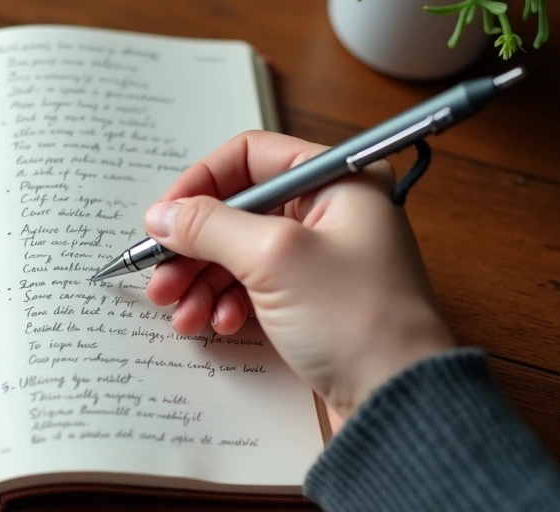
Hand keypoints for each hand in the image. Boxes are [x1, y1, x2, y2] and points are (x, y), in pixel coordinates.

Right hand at [142, 131, 454, 417]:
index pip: (250, 157)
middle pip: (238, 210)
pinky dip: (226, 302)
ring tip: (182, 312)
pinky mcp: (312, 300)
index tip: (165, 218)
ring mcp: (321, 258)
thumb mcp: (273, 258)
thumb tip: (162, 215)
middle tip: (160, 275)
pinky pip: (252, 287)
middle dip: (193, 245)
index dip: (200, 184)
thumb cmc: (358, 320)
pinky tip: (218, 324)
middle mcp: (331, 211)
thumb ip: (209, 227)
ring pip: (239, 252)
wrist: (399, 401)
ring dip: (202, 279)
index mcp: (338, 181)